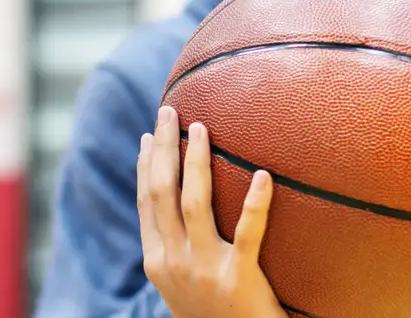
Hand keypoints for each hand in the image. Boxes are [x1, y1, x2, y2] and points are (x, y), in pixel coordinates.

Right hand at [137, 106, 285, 317]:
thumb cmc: (213, 313)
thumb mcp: (180, 283)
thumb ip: (176, 247)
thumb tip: (180, 205)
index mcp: (157, 261)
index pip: (146, 202)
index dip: (146, 166)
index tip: (150, 135)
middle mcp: (174, 262)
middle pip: (162, 193)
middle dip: (164, 148)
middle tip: (169, 112)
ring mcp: (204, 269)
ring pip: (194, 203)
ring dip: (195, 160)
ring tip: (202, 128)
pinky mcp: (237, 278)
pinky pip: (248, 232)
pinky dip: (256, 202)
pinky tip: (264, 176)